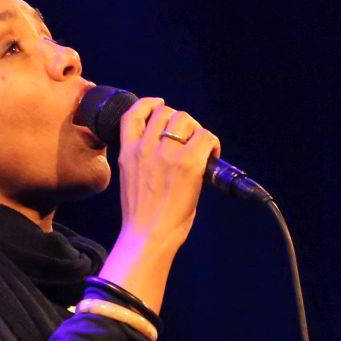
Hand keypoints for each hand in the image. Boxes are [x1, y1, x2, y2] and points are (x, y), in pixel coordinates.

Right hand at [98, 97, 220, 311]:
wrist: (147, 236)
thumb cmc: (142, 218)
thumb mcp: (131, 180)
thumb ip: (143, 161)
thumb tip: (169, 152)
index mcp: (127, 152)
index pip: (133, 114)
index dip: (149, 104)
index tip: (159, 104)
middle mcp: (145, 148)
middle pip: (165, 112)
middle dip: (180, 121)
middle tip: (189, 138)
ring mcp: (166, 154)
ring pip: (185, 119)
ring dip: (196, 129)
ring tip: (201, 147)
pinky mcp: (188, 164)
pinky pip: (205, 137)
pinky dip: (211, 142)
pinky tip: (212, 155)